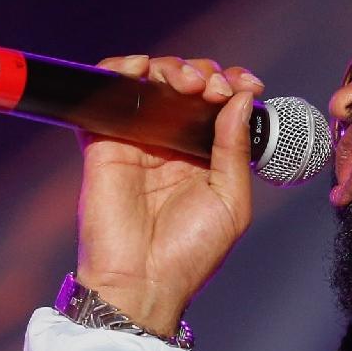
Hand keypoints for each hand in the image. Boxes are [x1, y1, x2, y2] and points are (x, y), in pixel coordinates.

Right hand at [77, 56, 258, 332]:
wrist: (142, 283)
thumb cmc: (189, 255)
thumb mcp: (231, 202)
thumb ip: (235, 148)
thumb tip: (241, 98)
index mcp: (205, 157)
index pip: (219, 104)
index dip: (233, 84)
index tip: (248, 85)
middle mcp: (171, 144)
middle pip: (186, 85)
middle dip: (205, 74)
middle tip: (212, 90)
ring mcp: (136, 141)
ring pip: (151, 81)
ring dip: (171, 68)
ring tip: (186, 84)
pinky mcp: (103, 143)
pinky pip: (106, 94)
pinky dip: (119, 71)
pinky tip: (141, 70)